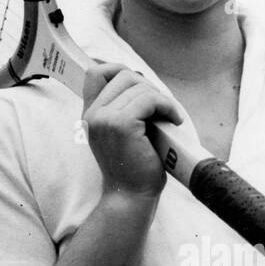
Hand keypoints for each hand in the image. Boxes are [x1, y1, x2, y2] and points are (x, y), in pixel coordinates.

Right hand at [82, 62, 183, 197]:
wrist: (130, 196)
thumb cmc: (133, 169)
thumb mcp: (121, 135)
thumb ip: (122, 110)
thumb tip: (143, 84)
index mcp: (90, 115)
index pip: (95, 72)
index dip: (118, 69)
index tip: (140, 84)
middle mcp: (93, 114)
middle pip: (122, 74)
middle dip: (147, 86)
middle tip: (161, 108)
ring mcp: (104, 118)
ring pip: (138, 85)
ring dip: (160, 98)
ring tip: (169, 116)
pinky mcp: (121, 124)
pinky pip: (149, 99)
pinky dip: (166, 106)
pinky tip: (173, 120)